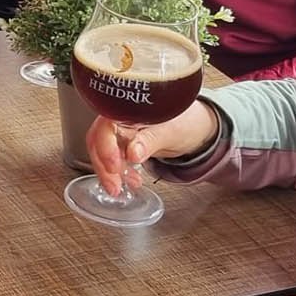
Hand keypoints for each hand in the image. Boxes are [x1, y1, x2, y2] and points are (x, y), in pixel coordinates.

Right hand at [87, 102, 219, 196]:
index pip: (106, 125)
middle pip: (99, 139)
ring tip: (120, 187)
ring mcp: (122, 132)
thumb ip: (151, 140)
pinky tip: (129, 180)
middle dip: (103, 164)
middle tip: (114, 184)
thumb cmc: (186, 121)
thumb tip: (133, 153)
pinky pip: (113, 158)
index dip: (106, 146)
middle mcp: (121, 117)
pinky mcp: (125, 144)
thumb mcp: (171, 131)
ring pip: (103, 151)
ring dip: (108, 172)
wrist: (196, 128)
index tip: (114, 166)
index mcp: (129, 108)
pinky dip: (117, 173)